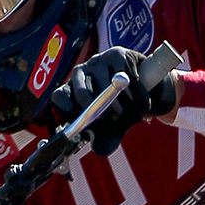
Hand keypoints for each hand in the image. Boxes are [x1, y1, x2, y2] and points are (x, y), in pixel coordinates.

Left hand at [51, 47, 176, 155]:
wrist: (143, 91)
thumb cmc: (119, 112)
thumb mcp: (112, 131)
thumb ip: (104, 142)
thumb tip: (100, 150)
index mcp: (71, 91)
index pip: (60, 97)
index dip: (69, 111)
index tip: (83, 124)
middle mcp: (80, 73)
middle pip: (82, 92)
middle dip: (99, 111)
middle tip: (115, 121)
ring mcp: (98, 61)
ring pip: (107, 85)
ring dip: (124, 105)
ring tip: (135, 116)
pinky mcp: (118, 54)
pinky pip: (127, 76)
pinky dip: (137, 95)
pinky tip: (144, 105)